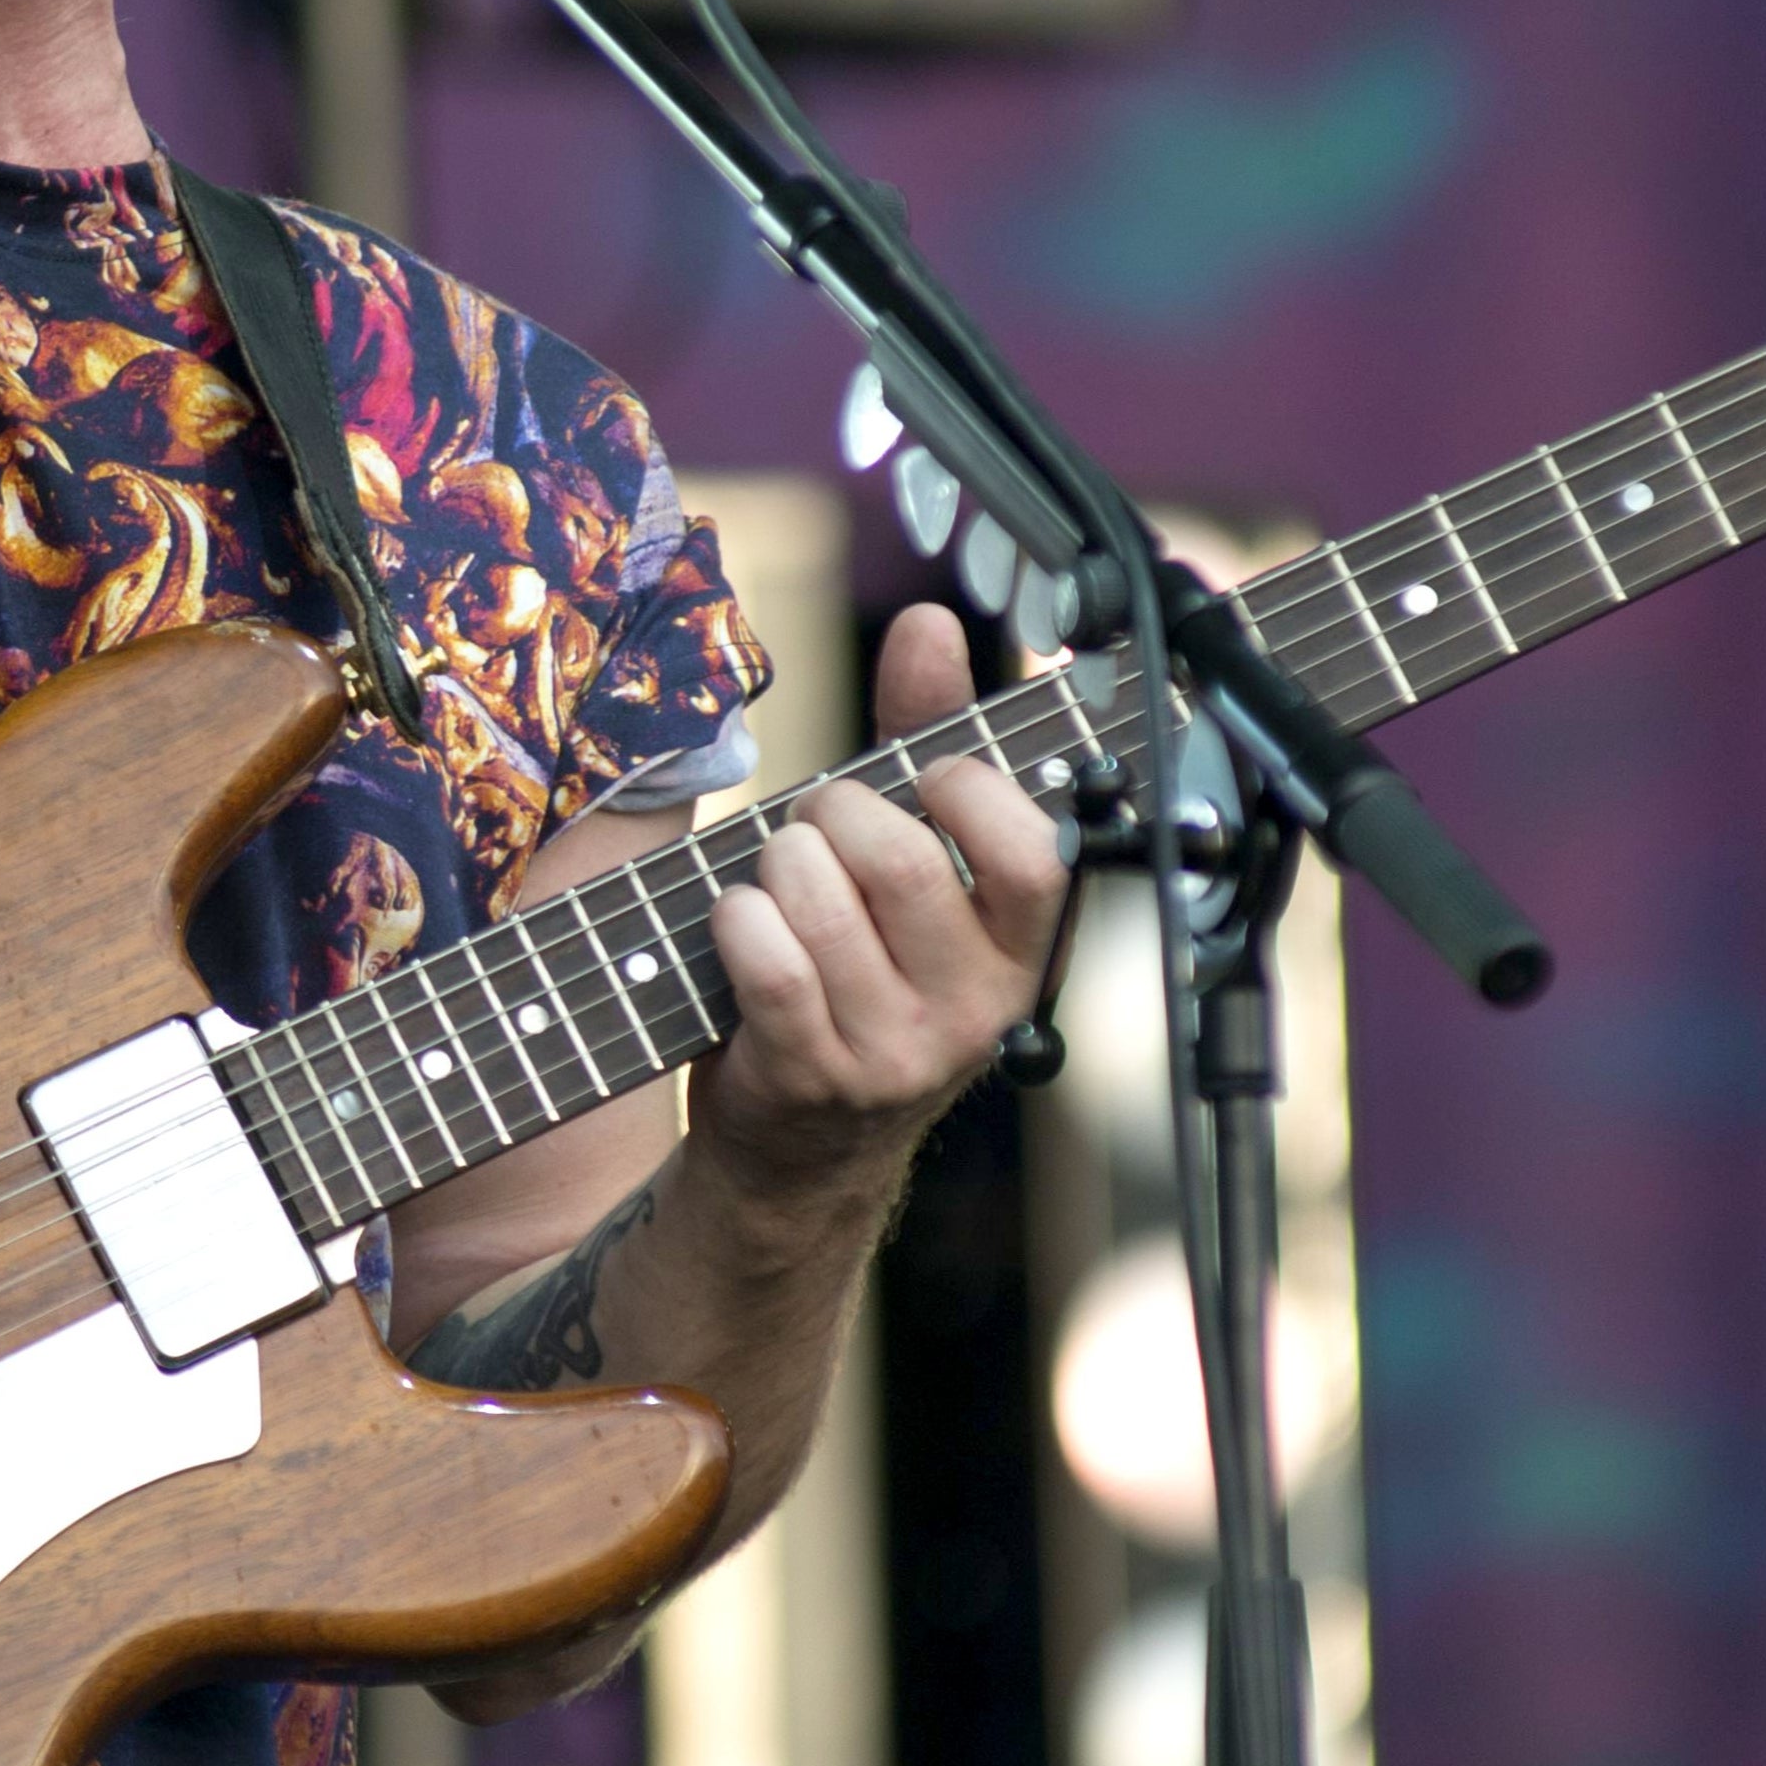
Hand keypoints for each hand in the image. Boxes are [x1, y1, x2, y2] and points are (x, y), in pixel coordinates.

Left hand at [684, 604, 1071, 1208]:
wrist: (802, 1145)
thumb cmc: (861, 970)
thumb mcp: (912, 861)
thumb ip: (924, 737)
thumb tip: (931, 621)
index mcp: (1023, 949)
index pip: (1029, 851)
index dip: (963, 790)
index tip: (922, 783)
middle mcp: (977, 1008)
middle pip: (900, 860)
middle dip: (833, 814)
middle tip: (815, 826)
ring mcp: (897, 1053)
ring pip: (819, 901)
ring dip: (774, 865)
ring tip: (776, 877)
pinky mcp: (813, 1078)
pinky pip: (765, 960)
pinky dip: (736, 921)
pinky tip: (741, 926)